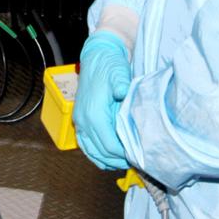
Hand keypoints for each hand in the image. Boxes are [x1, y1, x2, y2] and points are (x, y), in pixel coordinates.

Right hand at [73, 31, 131, 169]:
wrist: (97, 56)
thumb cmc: (109, 65)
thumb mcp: (118, 74)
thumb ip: (122, 86)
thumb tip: (125, 96)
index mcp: (93, 113)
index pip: (109, 145)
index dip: (124, 155)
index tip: (139, 157)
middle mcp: (83, 120)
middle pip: (101, 152)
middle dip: (119, 160)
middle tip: (137, 162)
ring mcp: (79, 121)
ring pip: (92, 152)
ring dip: (108, 160)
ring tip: (125, 162)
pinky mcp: (80, 120)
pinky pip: (85, 145)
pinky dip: (96, 155)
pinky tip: (108, 159)